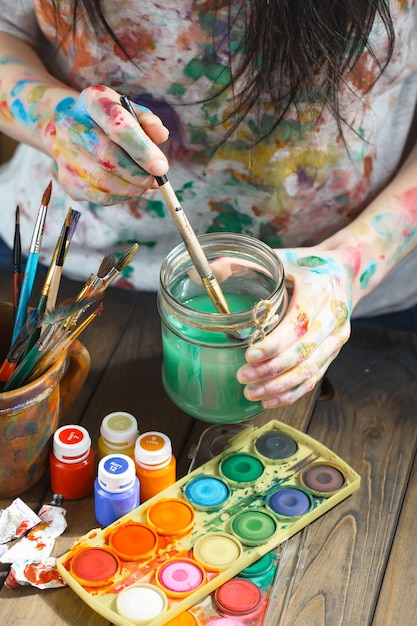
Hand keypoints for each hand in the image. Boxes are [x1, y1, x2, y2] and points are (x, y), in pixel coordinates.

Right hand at [42, 85, 168, 203]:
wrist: (73, 129)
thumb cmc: (109, 121)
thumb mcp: (130, 111)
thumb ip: (148, 122)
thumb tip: (161, 135)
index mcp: (92, 101)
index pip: (118, 126)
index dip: (142, 149)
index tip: (161, 167)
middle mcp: (70, 124)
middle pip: (107, 156)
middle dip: (137, 173)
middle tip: (154, 180)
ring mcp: (64, 153)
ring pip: (102, 181)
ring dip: (130, 188)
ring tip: (144, 185)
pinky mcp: (65, 178)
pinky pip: (97, 196)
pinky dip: (120, 197)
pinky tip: (129, 190)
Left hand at [236, 246, 352, 406]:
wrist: (343, 271)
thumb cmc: (304, 265)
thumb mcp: (276, 258)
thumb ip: (238, 264)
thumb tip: (194, 273)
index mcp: (319, 288)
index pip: (299, 321)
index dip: (275, 343)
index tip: (249, 355)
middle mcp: (333, 314)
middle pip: (304, 351)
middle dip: (272, 369)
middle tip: (242, 377)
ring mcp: (336, 336)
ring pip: (310, 369)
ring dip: (280, 386)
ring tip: (250, 392)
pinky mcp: (334, 351)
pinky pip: (315, 377)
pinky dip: (292, 392)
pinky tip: (270, 399)